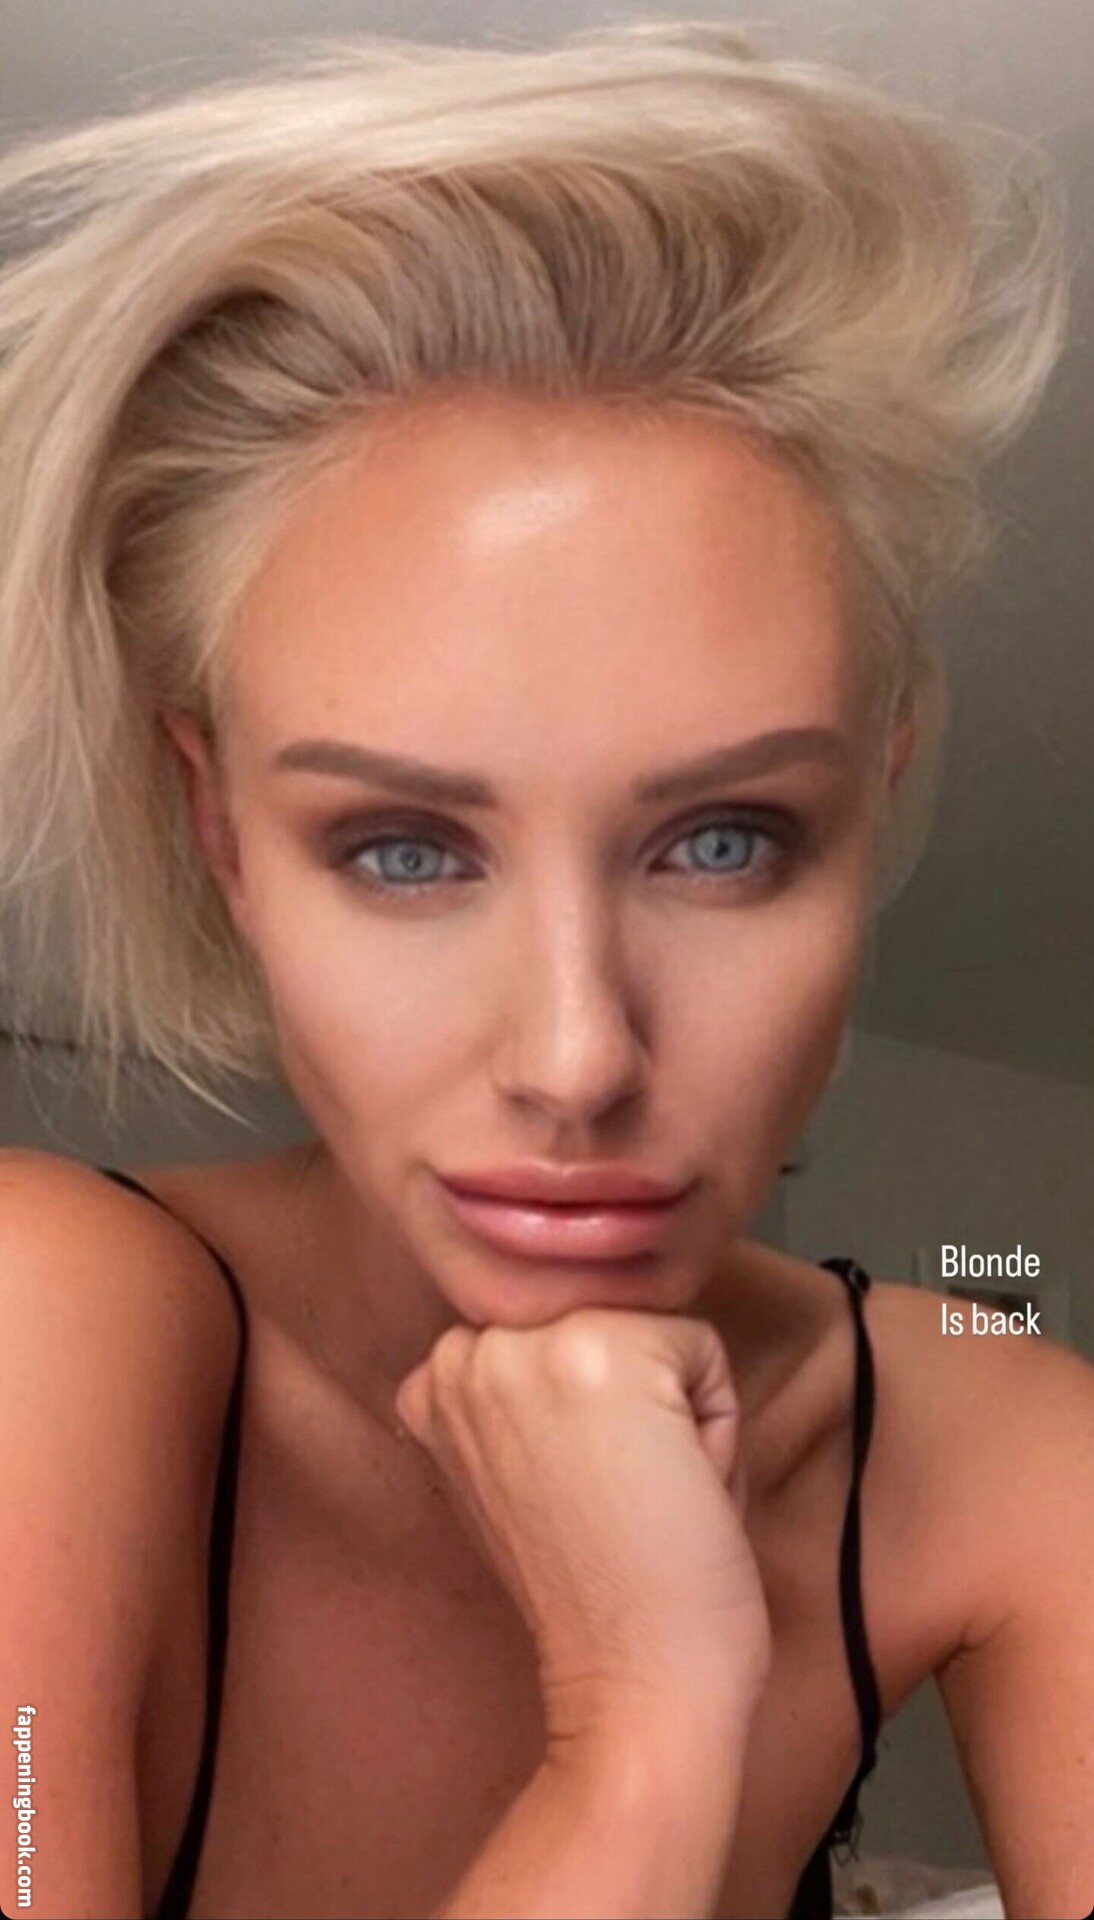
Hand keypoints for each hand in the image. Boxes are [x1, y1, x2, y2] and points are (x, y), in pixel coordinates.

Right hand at [395, 1308, 771, 1749]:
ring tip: (641, 1493)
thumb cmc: (601, 1594)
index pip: (560, 1336)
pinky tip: (672, 1491)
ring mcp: (529, 1344)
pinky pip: (702, 1349)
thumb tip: (600, 1327)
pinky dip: (715, 1421)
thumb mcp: (519, 1470)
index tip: (578, 1498)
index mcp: (434, 1379)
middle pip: (608, 1322)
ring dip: (674, 1407)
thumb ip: (527, 1394)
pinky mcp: (602, 1350)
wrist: (634, 1684)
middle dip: (637, 1401)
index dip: (597, 1418)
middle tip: (614, 1498)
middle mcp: (467, 1346)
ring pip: (654, 1332)